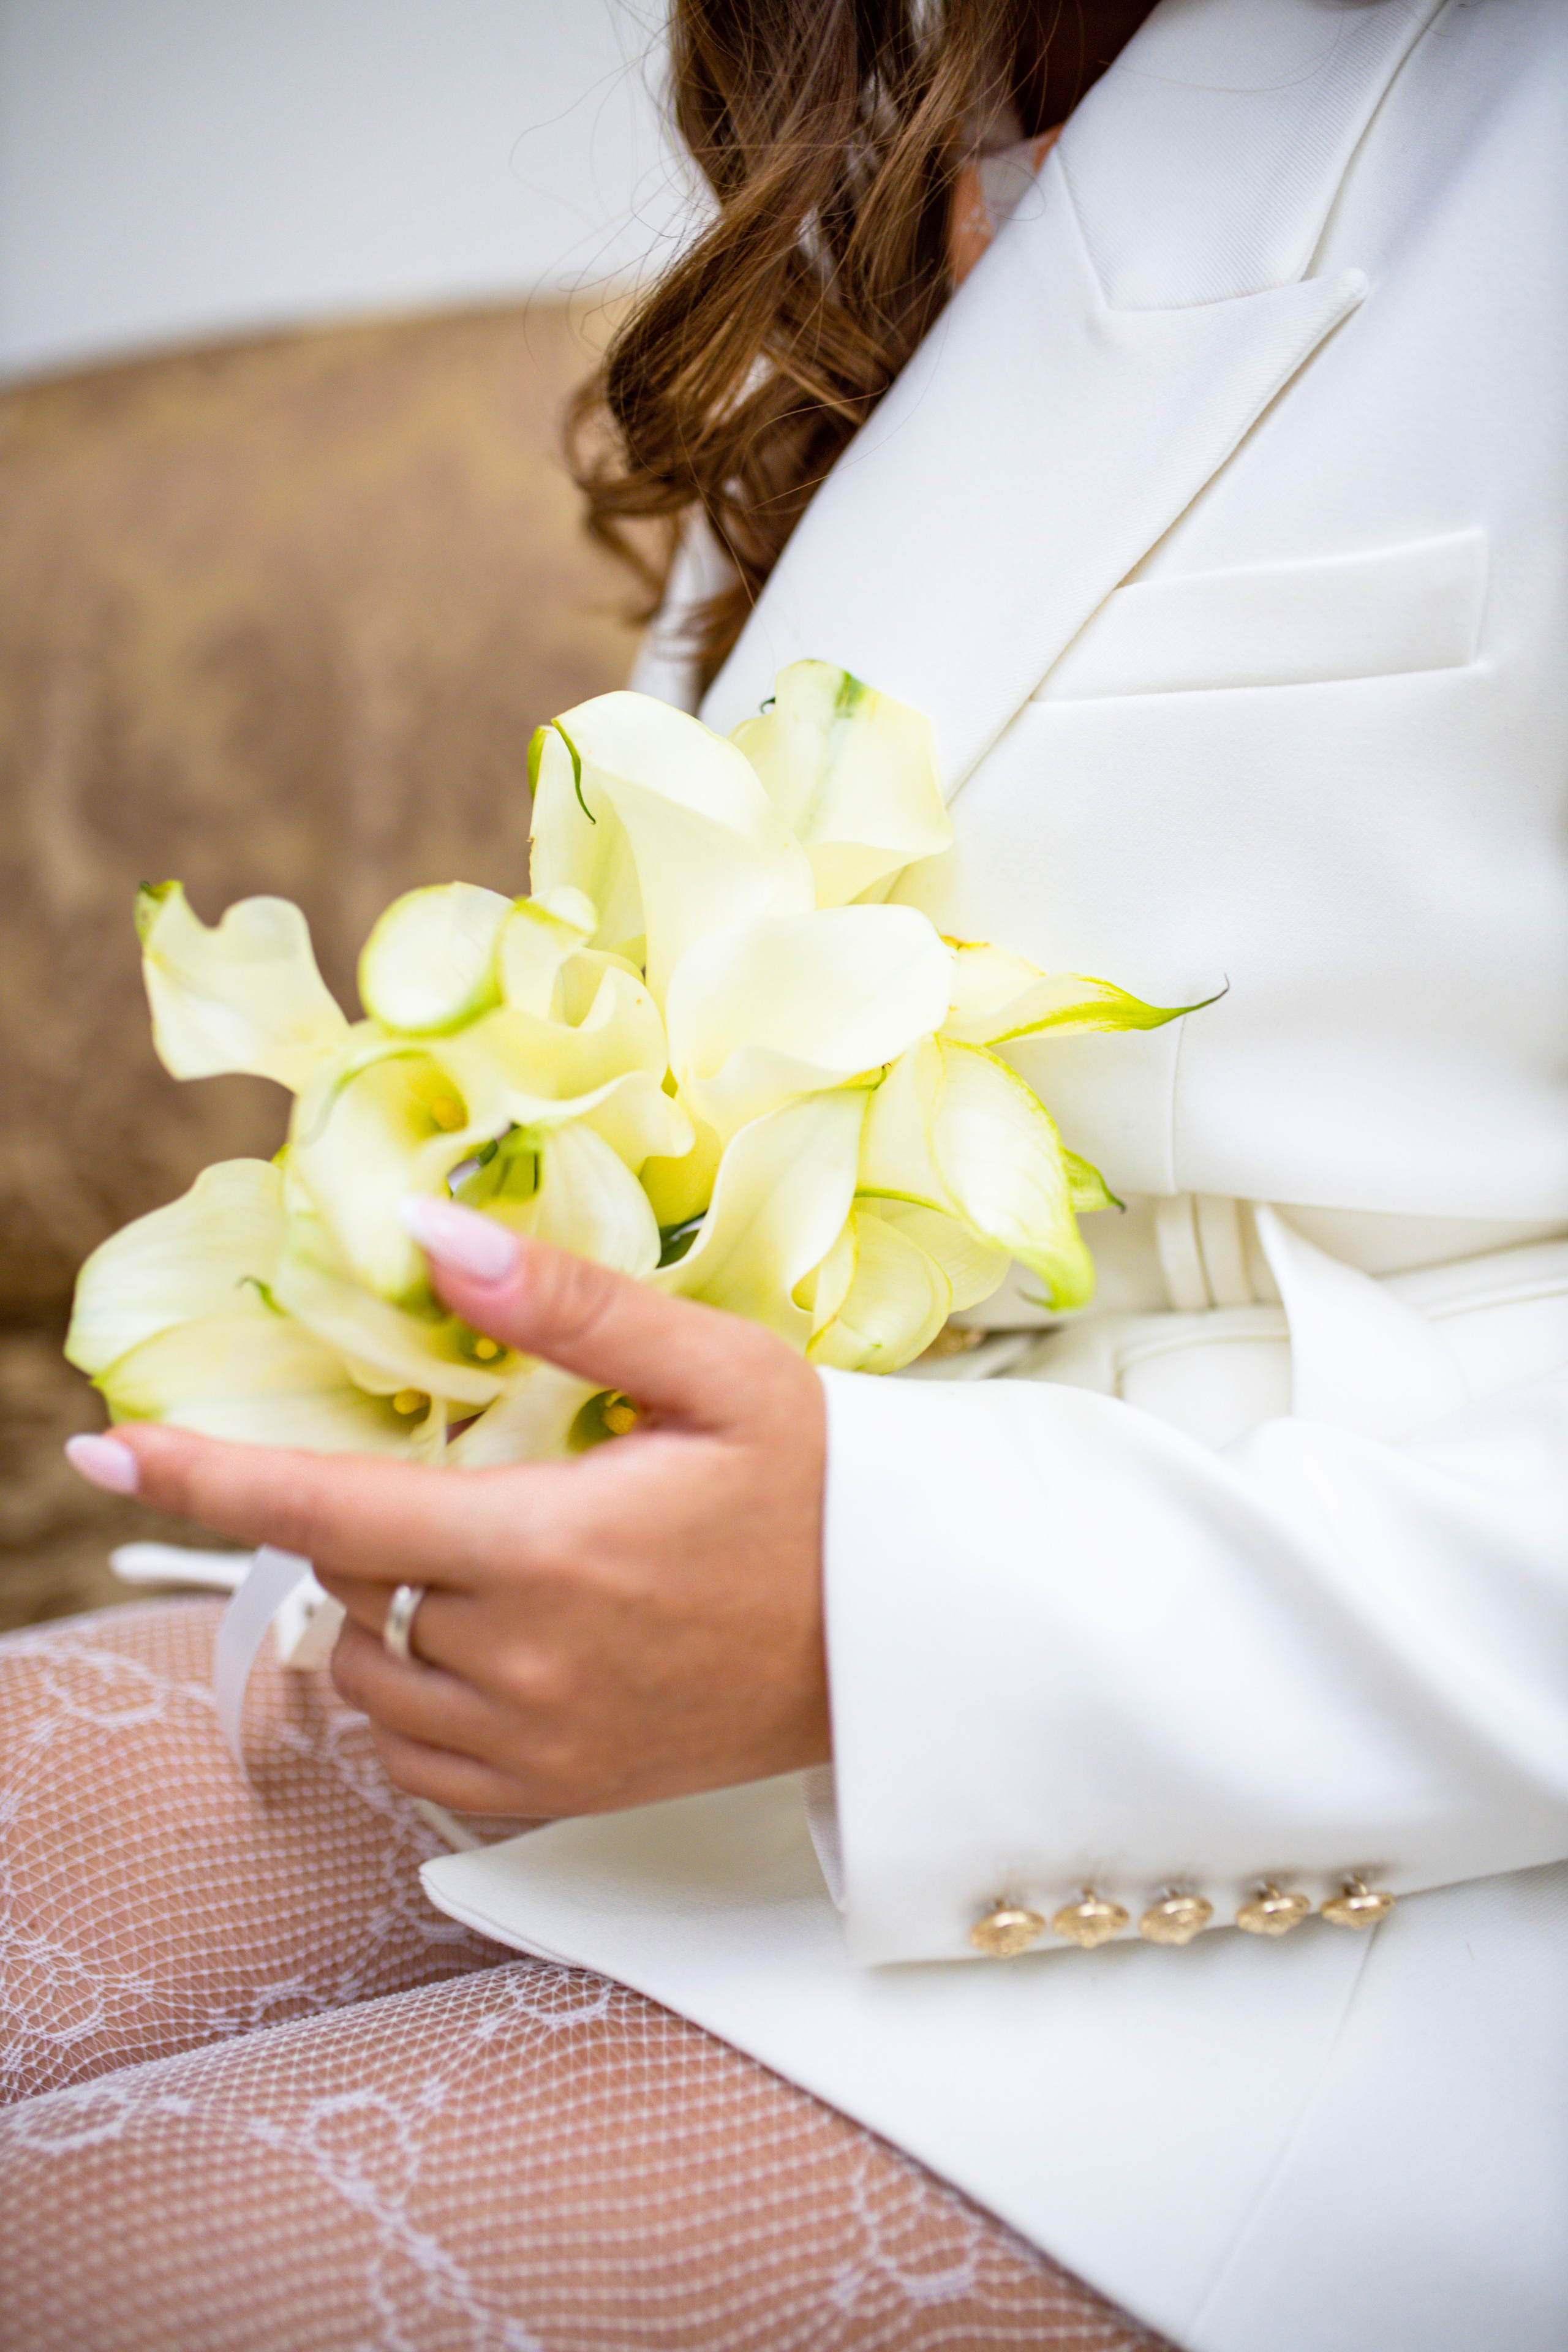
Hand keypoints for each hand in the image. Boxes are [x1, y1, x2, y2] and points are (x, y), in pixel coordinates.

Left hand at [66, 1208, 830, 1815]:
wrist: (908, 1646)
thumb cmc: (825, 1493)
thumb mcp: (721, 1372)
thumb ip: (569, 1308)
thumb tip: (430, 1235)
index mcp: (552, 1547)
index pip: (330, 1509)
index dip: (204, 1475)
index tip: (98, 1450)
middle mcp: (525, 1665)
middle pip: (353, 1584)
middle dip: (375, 1523)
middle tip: (490, 1481)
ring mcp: (537, 1748)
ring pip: (371, 1673)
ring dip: (393, 1611)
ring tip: (510, 1561)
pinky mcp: (554, 1798)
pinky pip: (416, 1752)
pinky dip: (422, 1693)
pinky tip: (509, 1644)